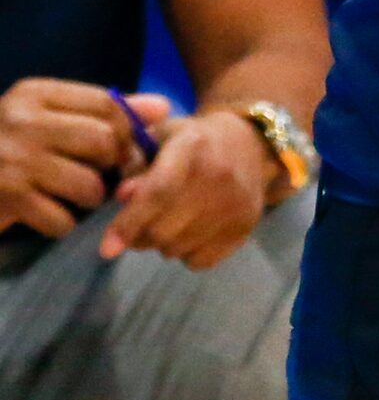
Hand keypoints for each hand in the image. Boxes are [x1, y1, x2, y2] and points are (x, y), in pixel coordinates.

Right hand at [0, 78, 171, 239]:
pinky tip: (50, 214)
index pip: (107, 103)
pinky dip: (64, 224)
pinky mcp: (7, 201)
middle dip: (114, 165)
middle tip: (107, 175)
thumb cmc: (9, 147)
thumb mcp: (48, 117)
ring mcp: (13, 162)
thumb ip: (105, 110)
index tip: (129, 146)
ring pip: (90, 185)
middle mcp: (22, 121)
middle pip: (104, 142)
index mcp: (34, 93)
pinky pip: (64, 220)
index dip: (130, 129)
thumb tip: (163, 107)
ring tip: (77, 195)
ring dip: (91, 198)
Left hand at [99, 109, 276, 268]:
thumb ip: (135, 165)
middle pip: (162, 230)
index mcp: (192, 146)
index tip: (107, 248)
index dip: (130, 222)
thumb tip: (122, 198)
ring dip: (162, 243)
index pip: (158, 192)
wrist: (250, 144)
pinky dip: (186, 253)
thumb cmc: (193, 141)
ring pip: (176, 249)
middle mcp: (218, 176)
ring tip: (170, 222)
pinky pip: (198, 261)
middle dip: (139, 234)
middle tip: (139, 224)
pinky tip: (192, 230)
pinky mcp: (246, 226)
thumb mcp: (160, 138)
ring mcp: (236, 204)